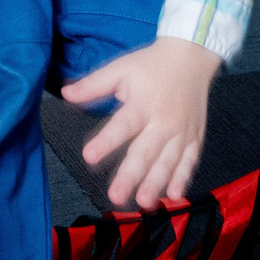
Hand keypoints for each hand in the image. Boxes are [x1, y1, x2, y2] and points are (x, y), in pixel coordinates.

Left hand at [61, 36, 219, 209]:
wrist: (191, 57)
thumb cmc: (151, 64)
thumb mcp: (120, 68)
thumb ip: (93, 84)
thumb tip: (65, 93)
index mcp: (143, 103)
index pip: (123, 125)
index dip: (106, 141)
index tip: (89, 156)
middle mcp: (164, 120)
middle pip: (145, 151)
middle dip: (131, 175)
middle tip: (116, 196)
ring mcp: (182, 131)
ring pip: (168, 161)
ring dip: (156, 183)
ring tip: (144, 202)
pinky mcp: (195, 137)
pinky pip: (190, 161)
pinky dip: (183, 178)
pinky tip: (174, 196)